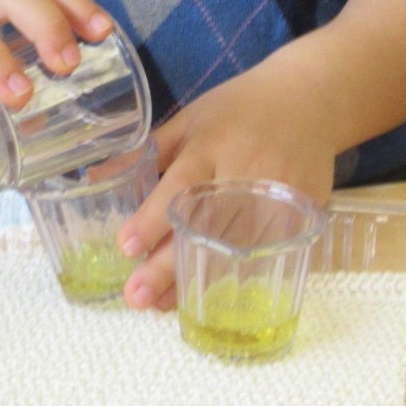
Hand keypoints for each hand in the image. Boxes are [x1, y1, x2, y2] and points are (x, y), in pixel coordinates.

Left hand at [115, 61, 335, 311]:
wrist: (310, 99)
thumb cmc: (239, 109)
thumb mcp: (191, 118)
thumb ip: (148, 151)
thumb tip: (95, 178)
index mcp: (213, 143)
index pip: (181, 185)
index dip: (154, 218)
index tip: (125, 247)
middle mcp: (246, 170)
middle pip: (207, 227)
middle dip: (170, 265)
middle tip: (136, 297)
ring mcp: (278, 195)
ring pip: (237, 249)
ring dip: (198, 280)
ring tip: (161, 306)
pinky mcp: (302, 213)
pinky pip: (268, 252)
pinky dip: (237, 277)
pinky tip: (209, 298)